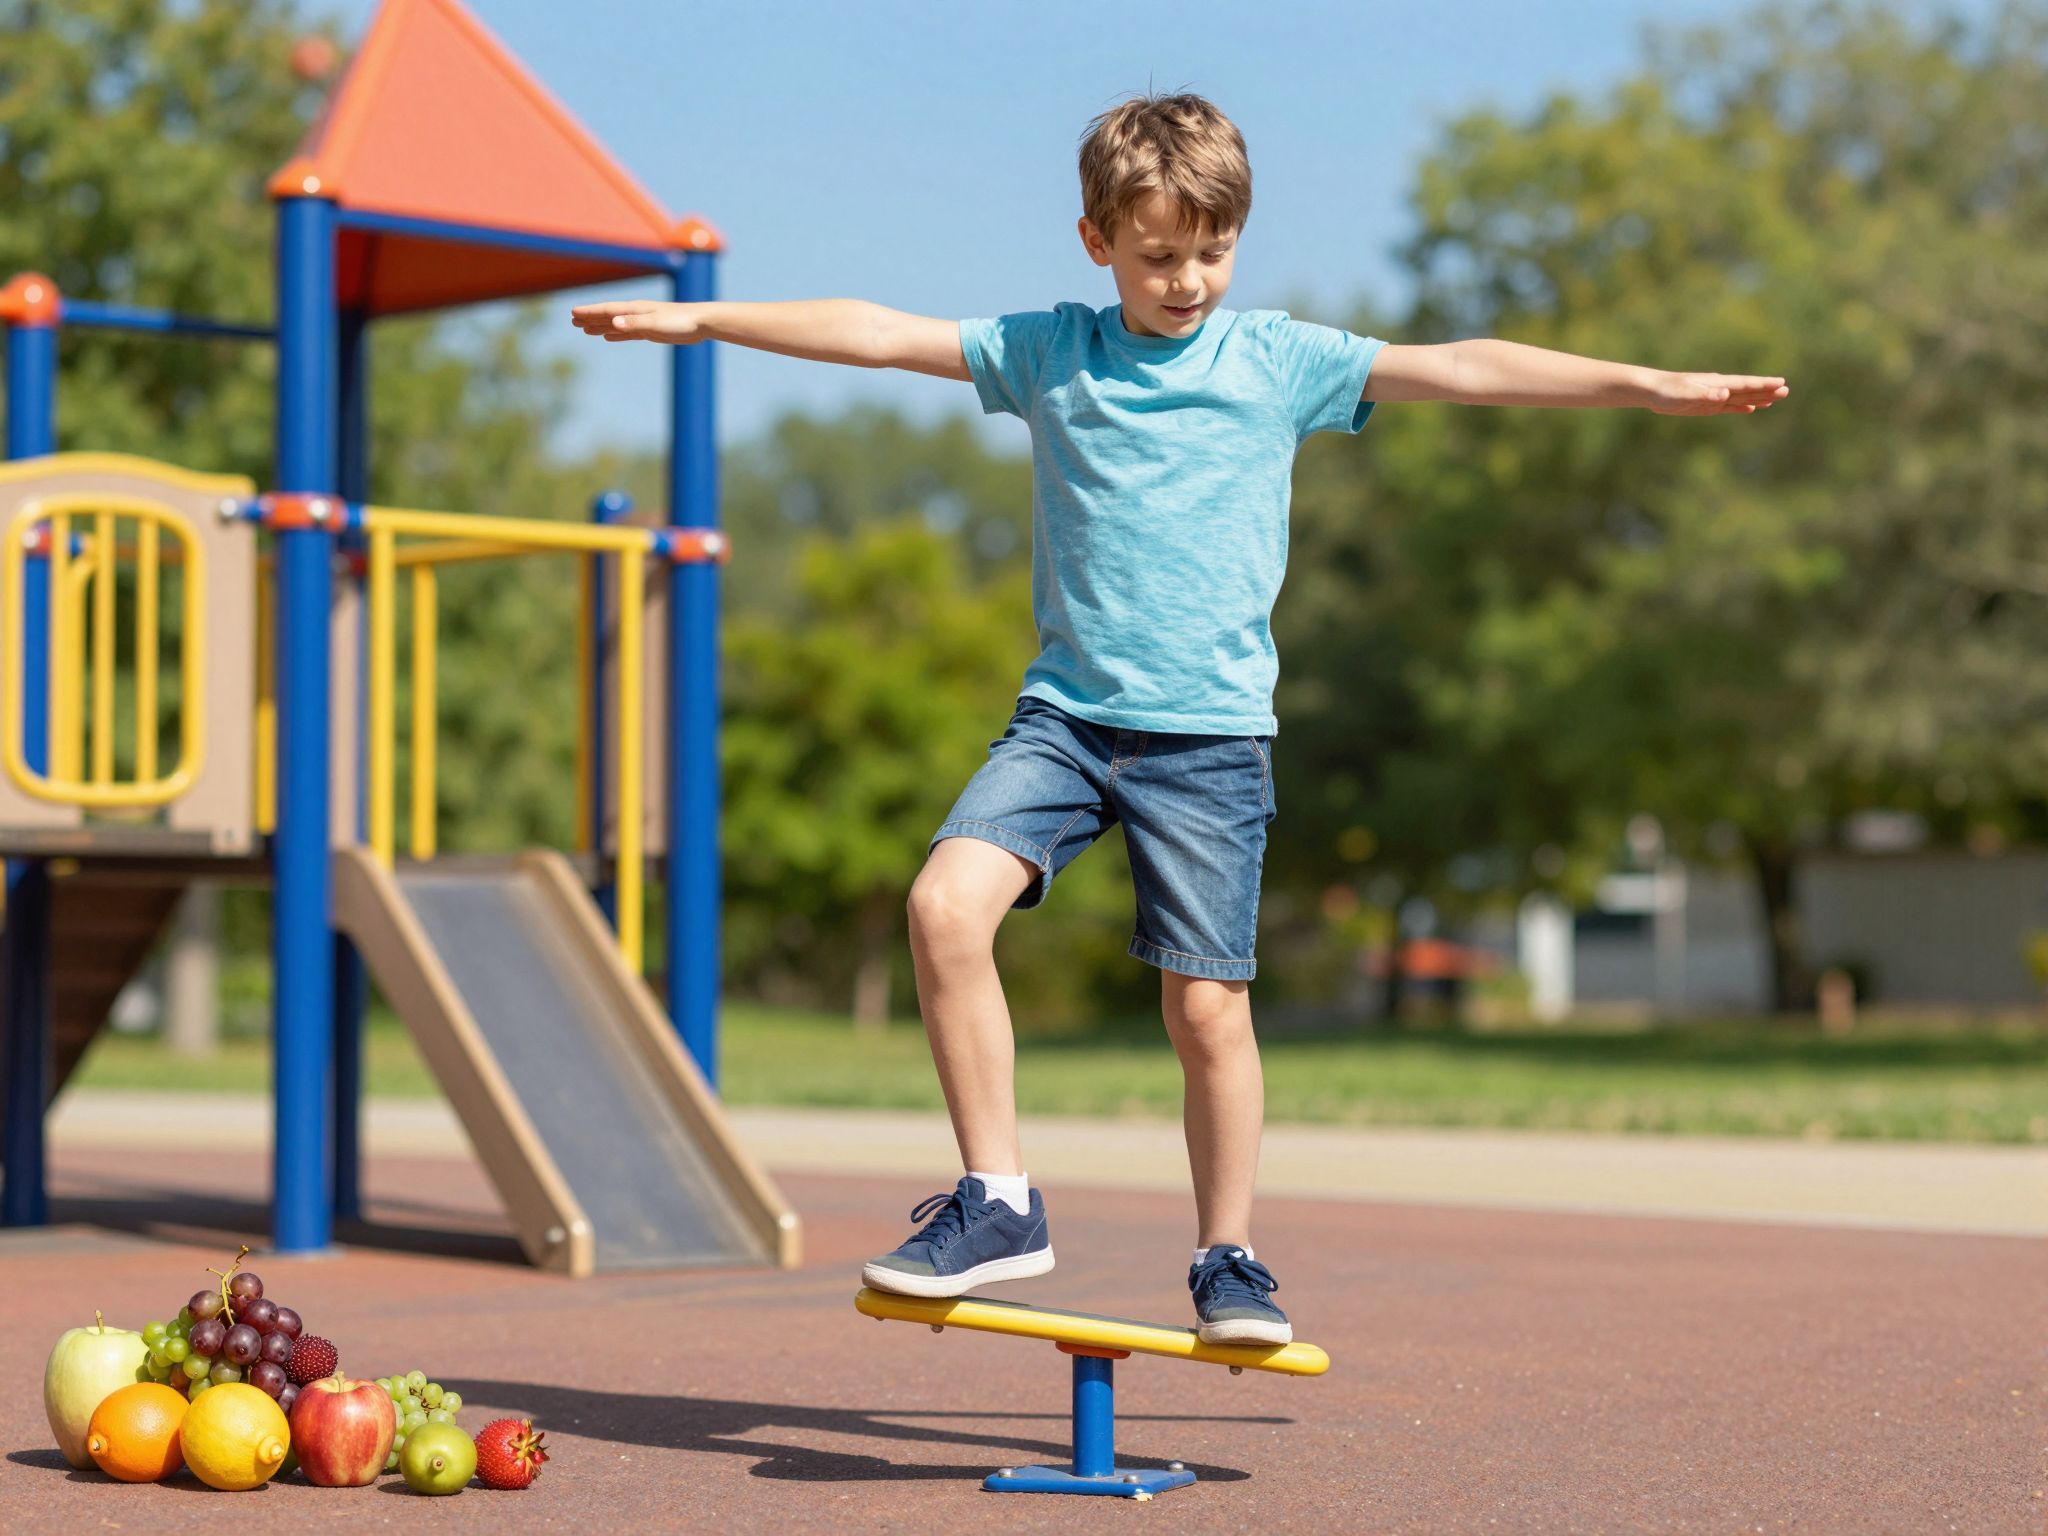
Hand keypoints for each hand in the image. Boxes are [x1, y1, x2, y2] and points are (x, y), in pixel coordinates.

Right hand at [569, 300, 708, 343]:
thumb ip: (634, 323)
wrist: (702, 323)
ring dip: (600, 326)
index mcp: (635, 309)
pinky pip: (628, 332)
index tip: (573, 314)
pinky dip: (616, 334)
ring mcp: (643, 321)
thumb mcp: (656, 324)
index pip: (607, 310)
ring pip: (616, 324)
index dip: (589, 312)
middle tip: (572, 321)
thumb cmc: (680, 322)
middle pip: (608, 315)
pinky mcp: (652, 331)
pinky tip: (609, 336)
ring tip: (585, 330)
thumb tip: (612, 322)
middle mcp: (636, 313)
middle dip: (590, 318)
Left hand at [1648, 372, 1789, 414]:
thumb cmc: (1667, 391)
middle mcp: (1718, 388)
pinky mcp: (1706, 406)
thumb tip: (1726, 394)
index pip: (1745, 384)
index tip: (1781, 383)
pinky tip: (1751, 408)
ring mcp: (1713, 396)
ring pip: (1741, 398)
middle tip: (1786, 391)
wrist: (1652, 391)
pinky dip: (1740, 407)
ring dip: (1758, 398)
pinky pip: (1728, 407)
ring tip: (1775, 399)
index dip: (1763, 384)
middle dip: (1766, 391)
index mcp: (1717, 384)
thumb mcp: (1686, 394)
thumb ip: (1706, 394)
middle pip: (1747, 390)